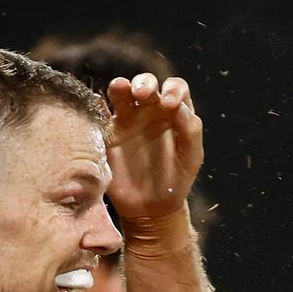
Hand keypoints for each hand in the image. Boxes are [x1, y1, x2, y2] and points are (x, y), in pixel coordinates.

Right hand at [106, 73, 203, 223]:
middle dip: (145, 83)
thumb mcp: (191, 158)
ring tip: (122, 89)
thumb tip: (179, 107)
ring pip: (122, 91)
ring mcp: (128, 120)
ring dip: (122, 86)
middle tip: (144, 94)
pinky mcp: (109, 133)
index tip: (170, 105)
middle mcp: (151, 111)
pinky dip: (101, 104)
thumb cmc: (176, 181)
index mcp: (174, 113)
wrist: (151, 208)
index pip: (176, 88)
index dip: (173, 90)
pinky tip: (102, 104)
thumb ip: (190, 131)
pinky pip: (102, 113)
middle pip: (147, 83)